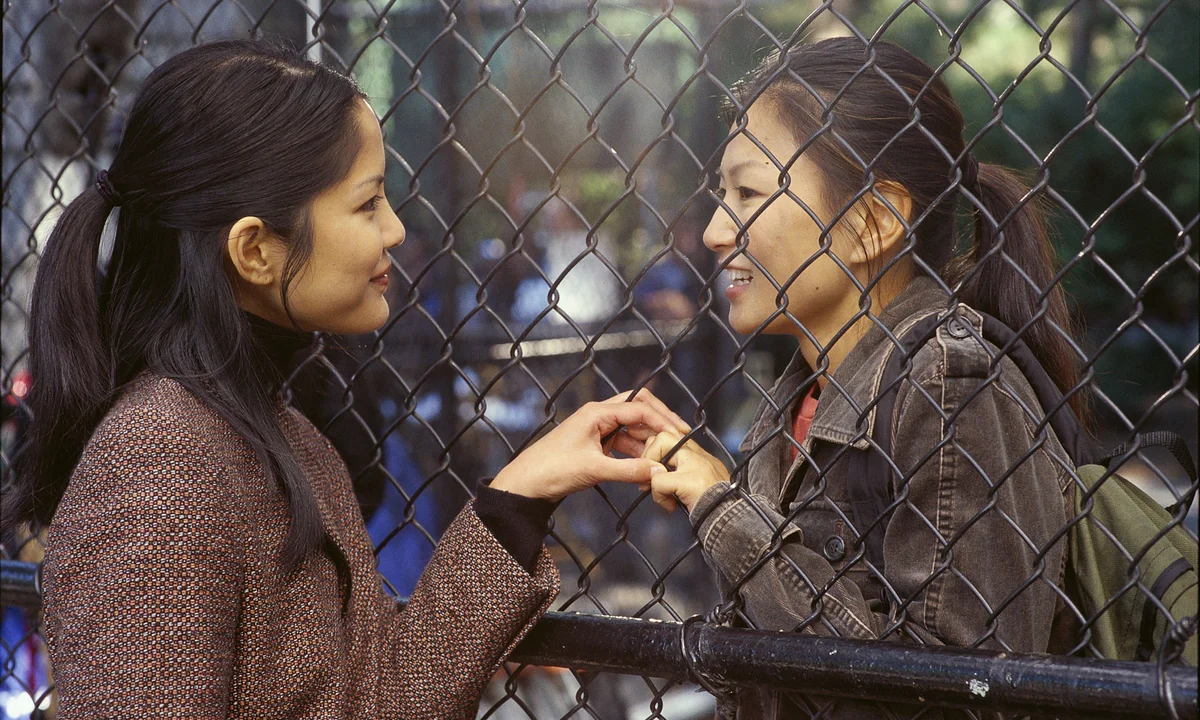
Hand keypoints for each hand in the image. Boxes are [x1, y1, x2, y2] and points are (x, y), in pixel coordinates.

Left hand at [490, 389, 691, 501]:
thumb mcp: (594, 470)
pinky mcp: (596, 444)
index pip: (639, 408)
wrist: (526, 483)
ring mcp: (598, 429)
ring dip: (649, 442)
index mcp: (597, 413)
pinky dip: (636, 454)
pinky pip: (624, 443)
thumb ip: (629, 471)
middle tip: (680, 437)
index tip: (680, 435)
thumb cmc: (553, 470)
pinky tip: (646, 470)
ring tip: (664, 460)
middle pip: (638, 409)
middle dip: (660, 422)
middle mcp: (599, 415)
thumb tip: (659, 472)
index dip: (663, 421)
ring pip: (632, 429)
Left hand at [640, 430, 729, 512]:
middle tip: (651, 477)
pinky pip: (658, 481)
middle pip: (663, 435)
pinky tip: (670, 505)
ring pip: (660, 446)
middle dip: (649, 454)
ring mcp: (695, 464)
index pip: (673, 436)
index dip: (657, 450)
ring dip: (652, 470)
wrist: (732, 520)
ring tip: (659, 490)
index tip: (656, 470)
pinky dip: (659, 496)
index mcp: (702, 456)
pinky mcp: (689, 480)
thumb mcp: (698, 485)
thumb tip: (655, 475)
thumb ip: (679, 475)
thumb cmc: (716, 507)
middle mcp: (699, 455)